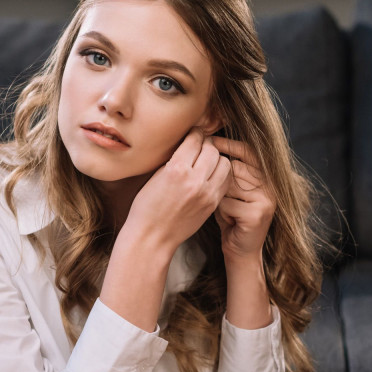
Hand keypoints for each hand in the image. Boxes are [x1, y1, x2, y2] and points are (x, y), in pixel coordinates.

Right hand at [124, 127, 232, 255]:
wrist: (152, 237)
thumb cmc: (146, 208)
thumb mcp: (155, 177)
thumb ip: (174, 160)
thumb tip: (189, 144)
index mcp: (176, 170)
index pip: (195, 140)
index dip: (194, 133)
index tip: (193, 133)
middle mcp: (194, 180)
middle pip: (212, 149)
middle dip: (206, 144)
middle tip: (200, 146)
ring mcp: (206, 194)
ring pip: (224, 163)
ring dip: (216, 159)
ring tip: (207, 161)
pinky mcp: (212, 204)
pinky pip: (225, 180)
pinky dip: (221, 174)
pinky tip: (211, 175)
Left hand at [211, 138, 275, 264]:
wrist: (239, 250)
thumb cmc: (231, 216)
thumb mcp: (230, 190)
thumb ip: (228, 171)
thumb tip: (209, 143)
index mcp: (266, 177)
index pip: (249, 152)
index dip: (230, 144)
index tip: (211, 139)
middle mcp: (270, 186)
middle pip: (234, 168)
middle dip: (221, 181)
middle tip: (224, 199)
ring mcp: (266, 199)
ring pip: (228, 186)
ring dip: (220, 198)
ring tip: (228, 211)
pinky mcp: (257, 213)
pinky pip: (226, 203)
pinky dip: (221, 212)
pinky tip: (230, 221)